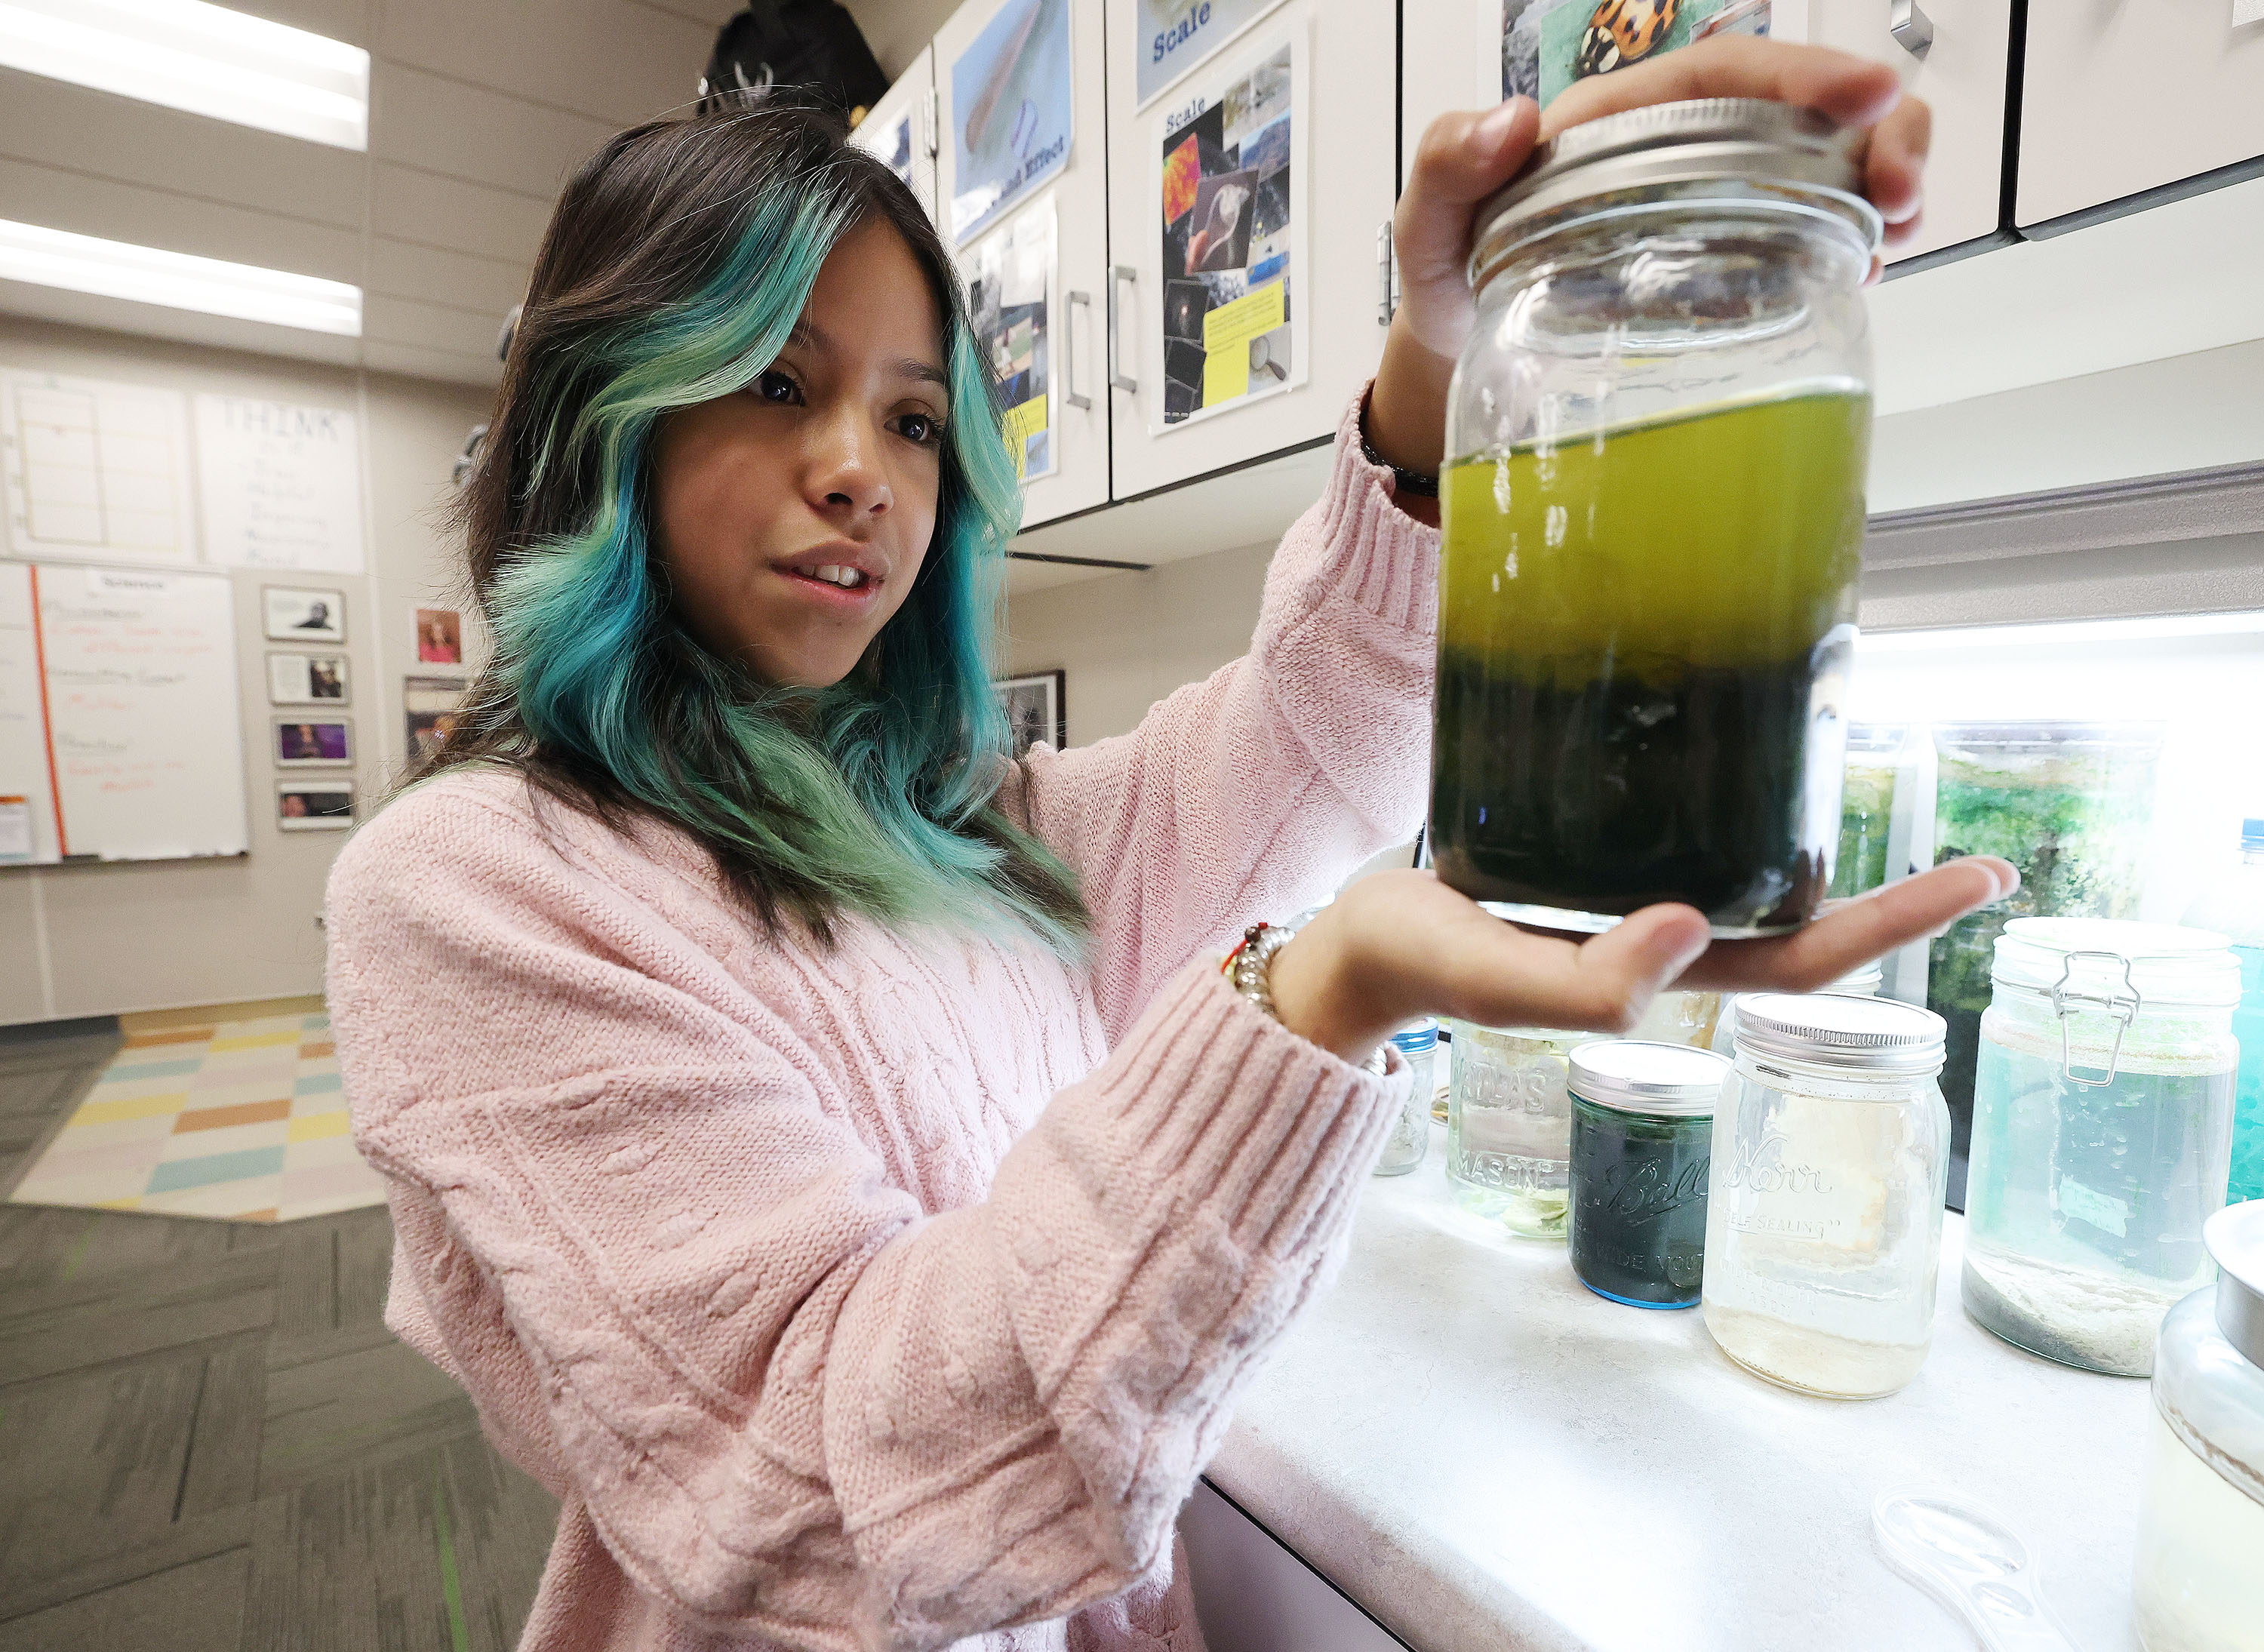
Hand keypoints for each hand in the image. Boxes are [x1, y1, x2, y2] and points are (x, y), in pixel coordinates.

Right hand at [1265, 859, 2015, 1065]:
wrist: (1351, 950)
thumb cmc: (1415, 963)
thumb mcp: (1490, 974)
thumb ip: (1585, 982)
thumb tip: (1692, 931)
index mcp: (1657, 979)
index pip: (1803, 963)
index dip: (1895, 926)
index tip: (1981, 880)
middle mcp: (1664, 946)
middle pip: (1801, 927)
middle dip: (1890, 898)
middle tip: (1975, 856)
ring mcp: (1633, 911)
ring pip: (1753, 885)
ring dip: (1826, 854)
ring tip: (1883, 797)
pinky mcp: (1595, 870)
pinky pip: (1692, 845)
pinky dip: (1741, 815)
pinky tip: (1752, 774)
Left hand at [1366, 37, 1933, 517]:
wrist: (1460, 354)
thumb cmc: (1451, 274)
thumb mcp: (1425, 224)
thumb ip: (1445, 167)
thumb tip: (1509, 121)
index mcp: (1618, 124)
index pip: (1727, 75)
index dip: (1806, 74)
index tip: (1868, 92)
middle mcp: (1678, 153)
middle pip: (1804, 113)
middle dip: (1877, 135)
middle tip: (1902, 192)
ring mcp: (1712, 207)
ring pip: (1824, 167)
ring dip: (1881, 187)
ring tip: (1900, 230)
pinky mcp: (1728, 263)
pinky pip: (1808, 234)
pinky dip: (1853, 243)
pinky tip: (1867, 269)